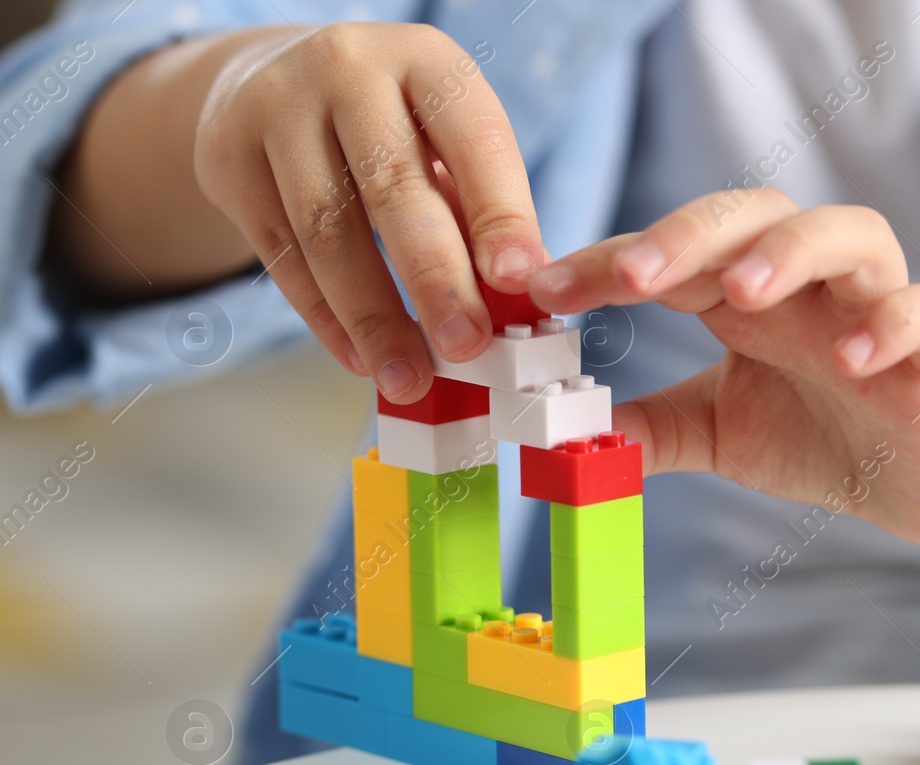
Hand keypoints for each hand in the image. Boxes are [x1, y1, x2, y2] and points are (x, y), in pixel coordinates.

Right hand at [192, 23, 544, 400]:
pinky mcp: (226, 158)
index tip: (521, 282)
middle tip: (466, 347)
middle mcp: (348, 69)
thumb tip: (517, 300)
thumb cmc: (393, 127)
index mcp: (426, 61)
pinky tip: (360, 360)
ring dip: (373, 318)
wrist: (273, 81)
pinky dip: (325, 319)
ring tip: (408, 378)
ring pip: (327, 230)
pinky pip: (281, 256)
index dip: (500, 213)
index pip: (473, 139)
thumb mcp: (445, 143)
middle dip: (435, 279)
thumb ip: (480, 212)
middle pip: (394, 187)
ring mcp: (277, 108)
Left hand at [530, 189, 919, 545]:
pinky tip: (852, 357)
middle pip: (756, 214)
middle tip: (634, 275)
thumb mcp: (717, 433)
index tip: (543, 292)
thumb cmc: (817, 436)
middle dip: (691, 235)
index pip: (672, 254)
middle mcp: (809, 284)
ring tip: (743, 290)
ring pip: (851, 232)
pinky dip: (892, 322)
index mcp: (746, 293)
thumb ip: (650, 429)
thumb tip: (565, 436)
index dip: (606, 264)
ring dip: (793, 250)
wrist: (913, 485)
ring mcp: (876, 306)